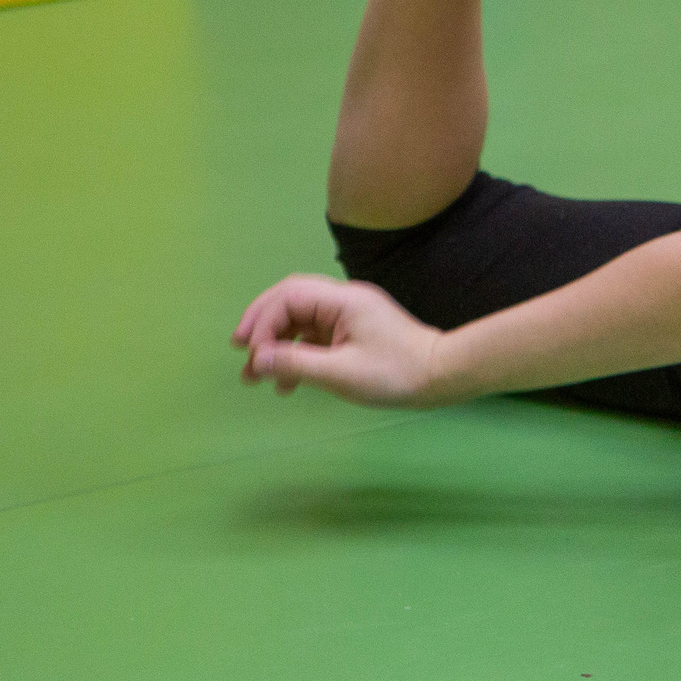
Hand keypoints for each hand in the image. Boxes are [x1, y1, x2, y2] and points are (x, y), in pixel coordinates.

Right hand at [232, 275, 448, 406]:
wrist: (441, 376)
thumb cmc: (397, 373)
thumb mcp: (341, 373)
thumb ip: (297, 364)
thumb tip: (258, 360)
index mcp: (343, 300)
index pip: (289, 297)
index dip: (263, 323)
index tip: (254, 355)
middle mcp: (345, 300)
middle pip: (290, 300)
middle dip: (262, 326)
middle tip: (239, 350)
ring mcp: (349, 315)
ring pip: (300, 320)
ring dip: (276, 344)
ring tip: (256, 375)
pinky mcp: (353, 331)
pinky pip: (315, 335)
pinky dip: (297, 354)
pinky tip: (287, 383)